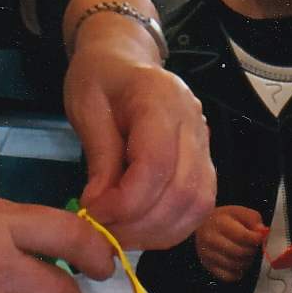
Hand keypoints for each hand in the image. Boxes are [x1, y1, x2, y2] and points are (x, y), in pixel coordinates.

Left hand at [62, 0, 215, 248]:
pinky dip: (172, 226)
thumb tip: (100, 208)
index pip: (157, 164)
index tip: (94, 212)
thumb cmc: (100, 77)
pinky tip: (141, 228)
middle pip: (183, 190)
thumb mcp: (86, 107)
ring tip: (120, 233)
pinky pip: (199, 204)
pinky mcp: (205, 160)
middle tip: (103, 231)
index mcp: (160, 98)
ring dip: (158, 231)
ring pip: (198, 204)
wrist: (124, 59)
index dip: (127, 201)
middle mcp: (193, 121)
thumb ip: (99, 157)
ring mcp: (205, 142)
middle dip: (141, 223)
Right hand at [195, 205, 267, 282]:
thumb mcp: (239, 212)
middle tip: (253, 245)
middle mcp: (210, 239)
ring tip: (245, 253)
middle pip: (240, 252)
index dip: (256, 239)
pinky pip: (229, 277)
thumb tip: (261, 232)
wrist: (203, 226)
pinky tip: (238, 262)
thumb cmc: (224, 219)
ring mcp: (207, 255)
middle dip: (251, 250)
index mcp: (218, 222)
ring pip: (235, 266)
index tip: (260, 237)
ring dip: (246, 261)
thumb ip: (253, 219)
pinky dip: (238, 272)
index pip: (243, 236)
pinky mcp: (208, 267)